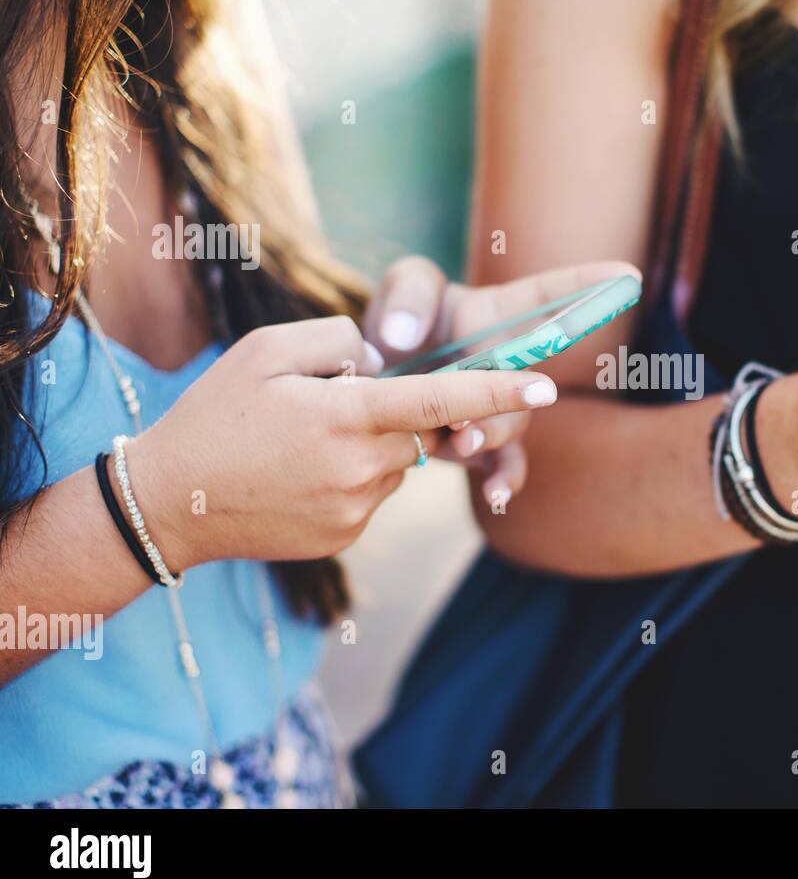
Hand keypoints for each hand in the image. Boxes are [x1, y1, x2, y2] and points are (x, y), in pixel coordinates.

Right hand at [124, 316, 558, 570]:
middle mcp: (362, 468)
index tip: (548, 385)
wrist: (169, 504)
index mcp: (347, 416)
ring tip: (298, 446)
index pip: (441, 399)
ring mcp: (356, 510)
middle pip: (418, 428)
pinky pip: (373, 493)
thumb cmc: (215, 415)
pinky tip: (298, 476)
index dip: (498, 390)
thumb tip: (384, 362)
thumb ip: (340, 342)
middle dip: (394, 411)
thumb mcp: (267, 351)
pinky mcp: (346, 536)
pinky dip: (350, 477)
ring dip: (368, 445)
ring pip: (397, 462)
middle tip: (327, 407)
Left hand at [363, 256, 638, 504]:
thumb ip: (409, 296)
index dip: (588, 286)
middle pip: (533, 372)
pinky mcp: (480, 445)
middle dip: (526, 385)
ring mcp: (499, 408)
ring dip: (495, 431)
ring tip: (463, 439)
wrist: (380, 380)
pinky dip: (504, 480)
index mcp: (498, 316)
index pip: (548, 297)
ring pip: (516, 422)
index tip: (628, 277)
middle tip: (521, 393)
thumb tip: (404, 337)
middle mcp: (509, 363)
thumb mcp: (404, 287)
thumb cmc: (401, 321)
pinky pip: (502, 465)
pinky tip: (497, 496)